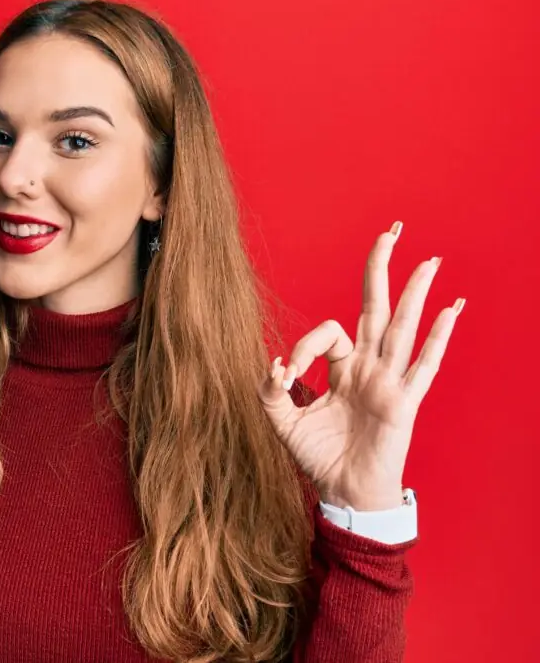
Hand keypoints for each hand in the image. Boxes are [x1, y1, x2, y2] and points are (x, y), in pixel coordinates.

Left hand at [259, 222, 463, 510]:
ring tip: (430, 260)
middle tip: (391, 231)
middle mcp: (368, 368)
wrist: (343, 492)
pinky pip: (424, 365)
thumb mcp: (282, 420)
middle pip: (377, 308)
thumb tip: (274, 364)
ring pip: (403, 328)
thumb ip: (271, 391)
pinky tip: (452, 309)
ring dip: (416, 293)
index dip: (305, 344)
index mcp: (342, 368)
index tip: (285, 374)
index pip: (329, 333)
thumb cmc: (318, 456)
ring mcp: (389, 382)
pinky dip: (438, 337)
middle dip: (382, 269)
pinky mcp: (403, 403)